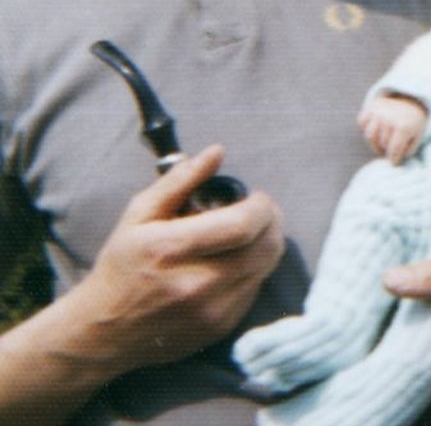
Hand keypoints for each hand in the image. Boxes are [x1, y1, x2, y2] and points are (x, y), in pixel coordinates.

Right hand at [65, 145, 284, 369]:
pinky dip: (254, 268)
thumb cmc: (122, 267)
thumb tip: (216, 152)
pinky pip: (256, 287)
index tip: (255, 196)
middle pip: (266, 246)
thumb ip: (180, 181)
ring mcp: (213, 310)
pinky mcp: (224, 325)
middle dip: (271, 220)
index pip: (243, 224)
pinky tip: (233, 261)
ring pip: (267, 266)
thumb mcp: (138, 216)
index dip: (261, 205)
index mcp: (171, 250)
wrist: (105, 331)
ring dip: (266, 242)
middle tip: (259, 210)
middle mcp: (197, 284)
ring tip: (247, 232)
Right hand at [358, 95, 427, 162]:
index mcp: (403, 127)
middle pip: (381, 144)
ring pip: (369, 136)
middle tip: (390, 147)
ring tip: (383, 140)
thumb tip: (394, 163)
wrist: (411, 100)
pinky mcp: (371, 106)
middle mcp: (389, 118)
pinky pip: (361, 122)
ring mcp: (378, 112)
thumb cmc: (414, 123)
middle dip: (386, 149)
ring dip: (375, 141)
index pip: (393, 152)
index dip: (393, 160)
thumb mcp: (418, 137)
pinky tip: (377, 126)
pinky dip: (366, 126)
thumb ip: (408, 152)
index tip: (394, 161)